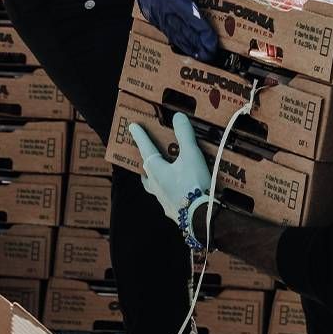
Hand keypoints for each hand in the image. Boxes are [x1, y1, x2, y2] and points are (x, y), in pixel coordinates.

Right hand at [120, 0, 219, 61]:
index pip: (192, 18)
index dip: (203, 32)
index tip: (212, 42)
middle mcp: (165, 9)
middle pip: (185, 32)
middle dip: (199, 45)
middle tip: (211, 55)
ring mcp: (158, 15)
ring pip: (175, 35)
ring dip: (189, 47)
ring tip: (201, 56)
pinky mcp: (153, 17)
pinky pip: (167, 32)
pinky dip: (178, 41)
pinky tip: (186, 48)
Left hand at [129, 114, 213, 247]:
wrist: (200, 217)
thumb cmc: (193, 184)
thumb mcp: (191, 156)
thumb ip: (184, 135)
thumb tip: (178, 116)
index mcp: (156, 170)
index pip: (146, 149)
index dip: (140, 136)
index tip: (132, 126)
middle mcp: (155, 185)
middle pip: (147, 172)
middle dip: (147, 162)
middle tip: (148, 155)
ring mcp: (163, 200)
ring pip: (154, 187)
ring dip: (155, 179)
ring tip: (162, 175)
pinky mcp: (172, 211)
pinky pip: (167, 199)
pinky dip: (170, 192)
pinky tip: (178, 193)